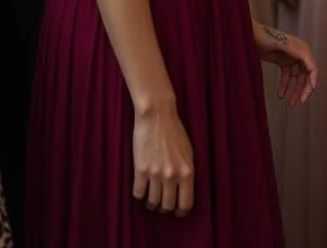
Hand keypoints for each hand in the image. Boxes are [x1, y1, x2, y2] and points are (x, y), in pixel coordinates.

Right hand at [132, 101, 194, 215]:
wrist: (157, 116)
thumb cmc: (175, 131)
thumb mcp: (188, 151)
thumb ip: (186, 171)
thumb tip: (184, 189)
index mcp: (188, 171)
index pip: (186, 202)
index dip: (182, 210)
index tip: (178, 210)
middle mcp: (172, 176)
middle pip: (167, 206)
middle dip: (165, 207)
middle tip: (163, 203)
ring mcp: (155, 174)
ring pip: (152, 202)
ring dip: (151, 202)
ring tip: (151, 197)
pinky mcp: (140, 171)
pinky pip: (138, 194)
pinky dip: (140, 194)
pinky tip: (142, 188)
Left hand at [253, 21, 317, 106]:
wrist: (249, 34)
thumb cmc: (264, 37)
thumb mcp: (281, 44)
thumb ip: (296, 51)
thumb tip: (309, 62)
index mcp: (301, 48)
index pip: (312, 67)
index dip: (313, 80)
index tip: (309, 93)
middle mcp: (299, 53)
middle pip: (306, 74)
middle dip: (304, 89)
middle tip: (299, 103)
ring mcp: (291, 57)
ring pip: (297, 77)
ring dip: (295, 90)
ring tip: (291, 104)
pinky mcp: (283, 60)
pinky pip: (288, 76)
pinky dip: (285, 85)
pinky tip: (280, 95)